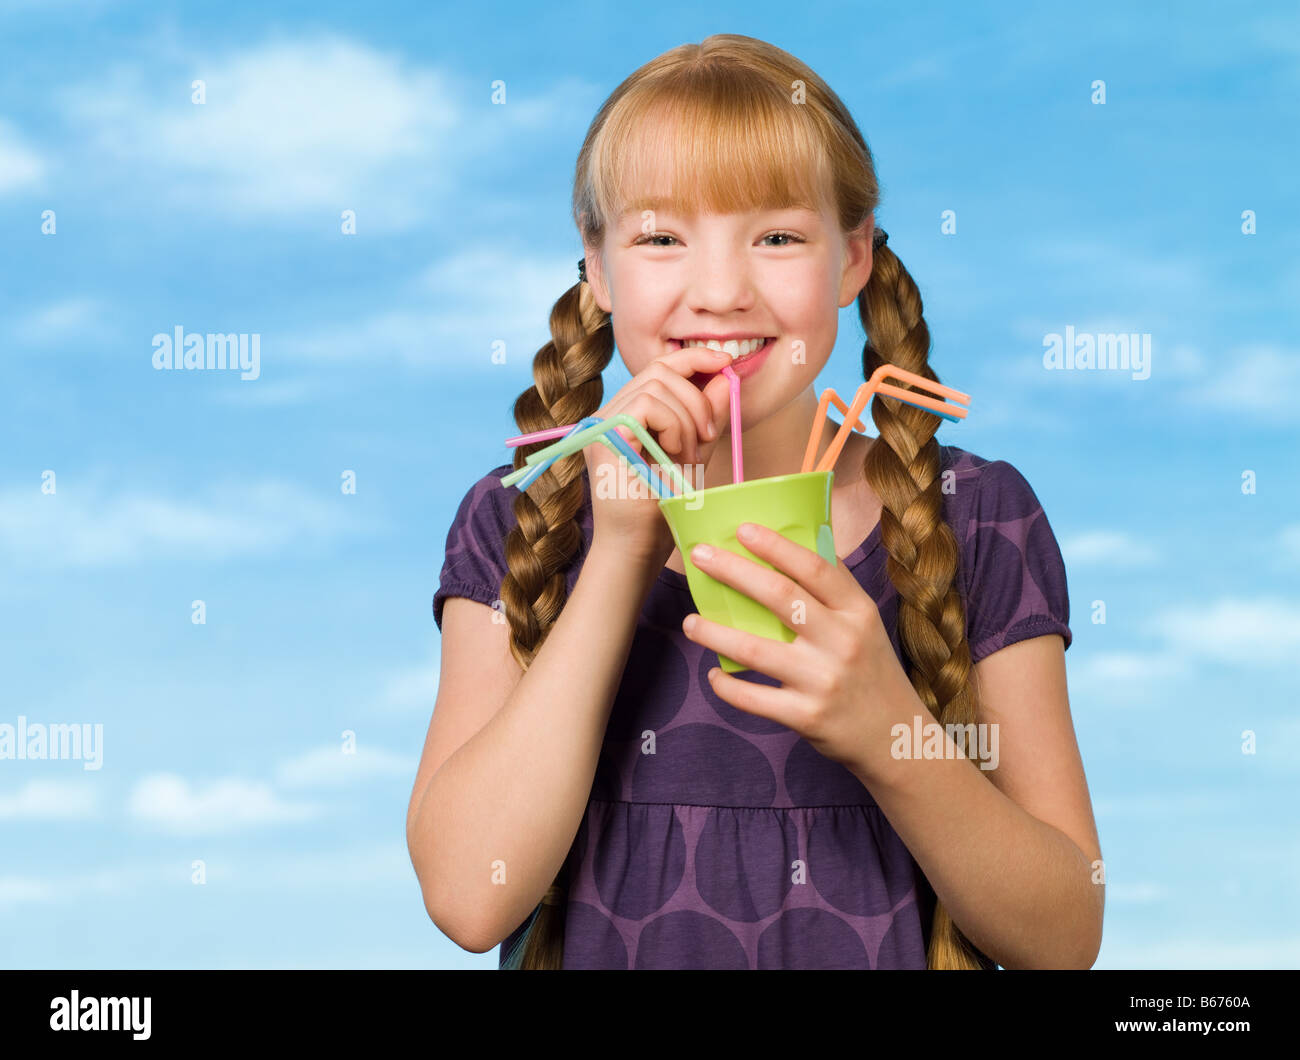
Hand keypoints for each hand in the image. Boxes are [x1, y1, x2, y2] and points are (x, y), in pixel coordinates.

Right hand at [584, 347, 735, 565]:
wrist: (639, 547)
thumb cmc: (664, 508)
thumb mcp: (696, 454)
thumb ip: (708, 417)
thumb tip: (726, 376)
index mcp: (630, 413)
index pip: (661, 367)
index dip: (694, 357)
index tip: (726, 363)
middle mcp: (610, 412)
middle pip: (661, 369)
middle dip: (697, 398)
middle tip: (709, 435)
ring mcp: (602, 422)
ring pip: (657, 385)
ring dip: (687, 419)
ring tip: (690, 455)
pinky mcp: (602, 434)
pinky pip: (647, 405)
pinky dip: (673, 426)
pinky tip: (675, 454)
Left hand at [680, 521, 912, 770]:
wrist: (895, 736)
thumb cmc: (870, 670)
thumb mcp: (865, 624)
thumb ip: (834, 588)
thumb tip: (796, 543)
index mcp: (857, 611)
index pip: (815, 567)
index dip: (776, 546)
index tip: (743, 530)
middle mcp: (842, 641)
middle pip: (780, 596)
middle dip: (733, 571)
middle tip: (700, 556)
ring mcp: (823, 680)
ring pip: (755, 650)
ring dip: (715, 633)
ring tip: (690, 622)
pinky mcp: (806, 716)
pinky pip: (753, 698)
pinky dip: (727, 686)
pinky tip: (714, 674)